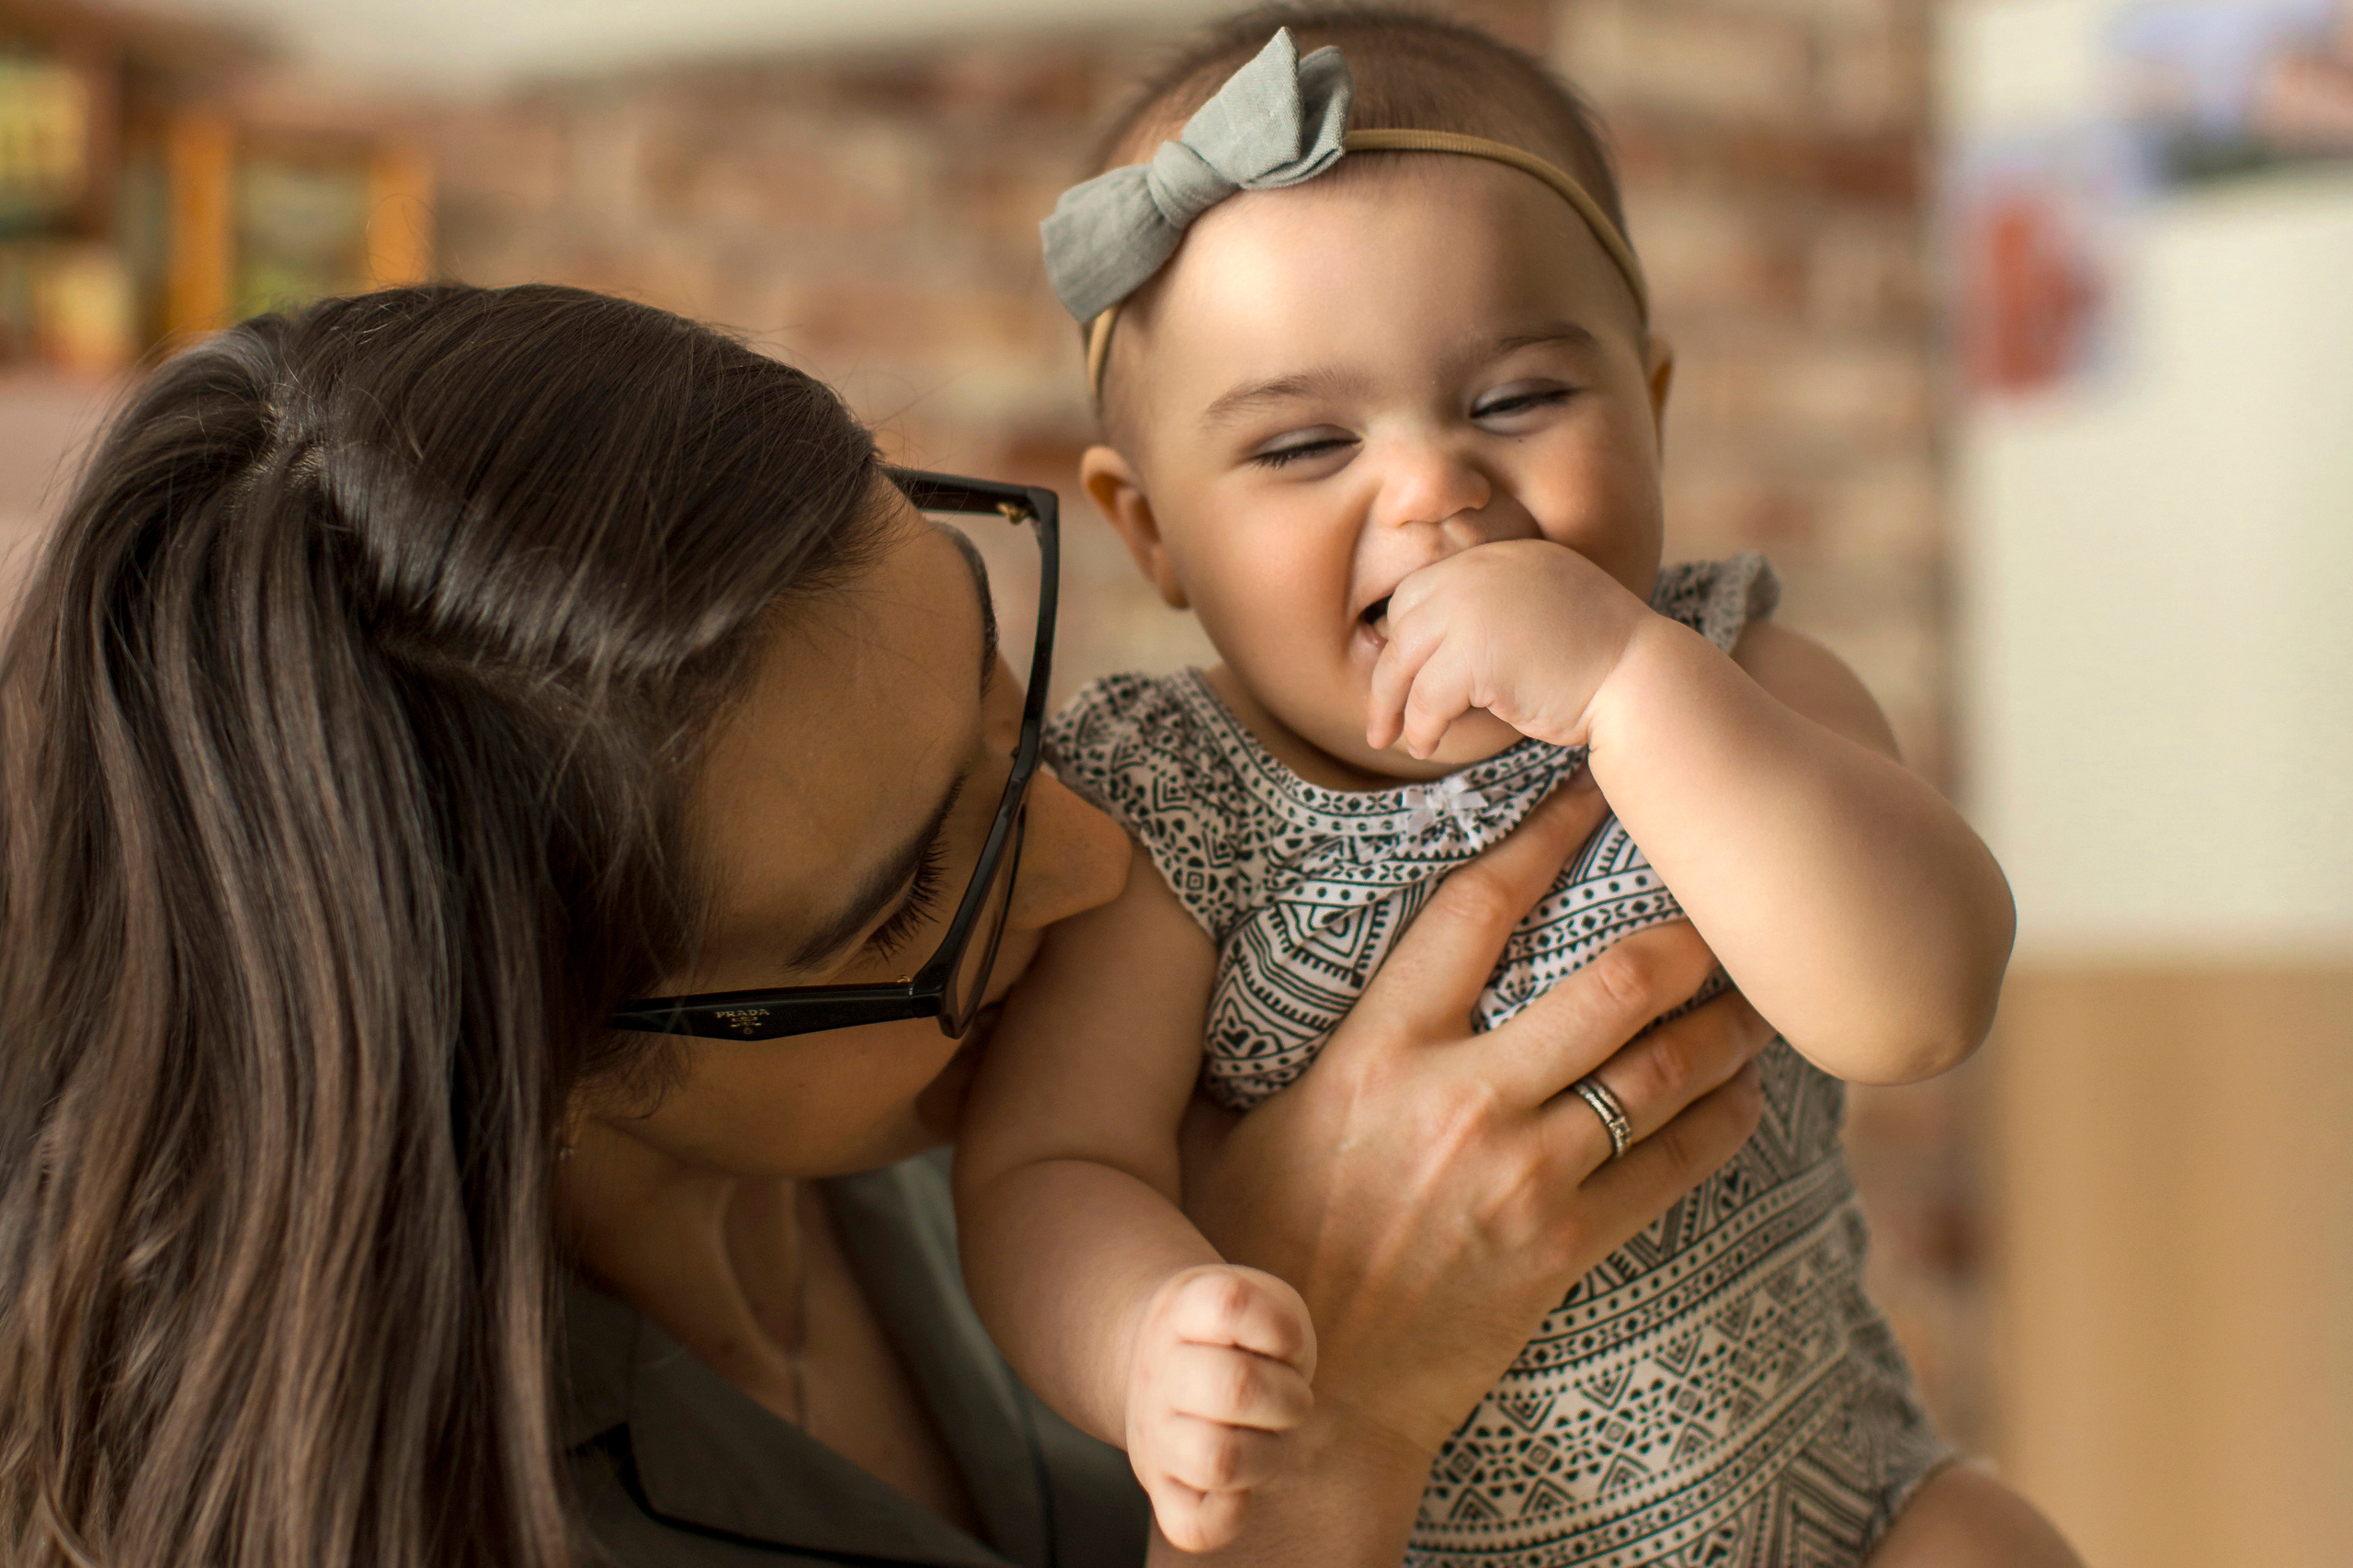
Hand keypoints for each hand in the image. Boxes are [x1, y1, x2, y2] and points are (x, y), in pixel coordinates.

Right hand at [1124, 1264, 1317, 1552]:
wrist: (1164, 1360)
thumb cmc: (1240, 1336)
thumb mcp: (1263, 1300)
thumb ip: (1280, 1325)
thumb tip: (1273, 1393)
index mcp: (1181, 1309)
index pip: (1229, 1305)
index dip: (1279, 1328)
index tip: (1281, 1341)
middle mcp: (1157, 1371)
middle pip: (1234, 1387)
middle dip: (1288, 1396)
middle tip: (1287, 1396)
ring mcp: (1153, 1434)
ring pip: (1218, 1461)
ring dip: (1269, 1452)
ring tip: (1268, 1437)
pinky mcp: (1161, 1489)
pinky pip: (1193, 1526)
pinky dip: (1231, 1513)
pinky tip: (1242, 1486)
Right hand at [1180, 772, 1770, 1465]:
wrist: (1305, 1403)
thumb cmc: (1259, 1251)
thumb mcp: (1242, 1127)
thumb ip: (1277, 1043)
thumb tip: (1231, 950)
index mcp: (1375, 1054)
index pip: (1474, 910)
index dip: (1541, 836)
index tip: (1588, 790)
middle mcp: (1461, 1101)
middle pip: (1608, 982)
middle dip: (1679, 925)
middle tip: (1720, 885)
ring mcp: (1523, 1177)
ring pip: (1659, 1072)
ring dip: (1722, 1021)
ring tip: (1757, 983)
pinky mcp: (1565, 1250)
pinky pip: (1673, 1170)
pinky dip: (1722, 1123)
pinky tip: (1748, 1092)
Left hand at [1365, 539, 1654, 758]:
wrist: (1642, 680)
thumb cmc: (1601, 662)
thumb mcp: (1544, 613)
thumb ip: (1495, 614)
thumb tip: (1432, 653)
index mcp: (1501, 557)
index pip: (1424, 589)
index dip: (1407, 634)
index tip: (1400, 672)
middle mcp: (1481, 571)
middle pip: (1402, 621)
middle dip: (1388, 672)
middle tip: (1382, 716)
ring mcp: (1474, 608)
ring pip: (1404, 662)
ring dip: (1393, 706)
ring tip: (1392, 738)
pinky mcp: (1475, 654)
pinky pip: (1425, 697)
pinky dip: (1420, 727)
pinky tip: (1425, 745)